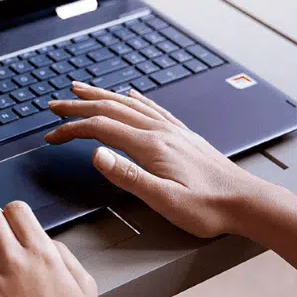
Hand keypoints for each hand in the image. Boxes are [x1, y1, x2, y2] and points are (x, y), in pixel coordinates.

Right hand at [45, 81, 275, 237]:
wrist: (245, 201)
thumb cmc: (207, 207)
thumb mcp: (163, 199)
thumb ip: (127, 175)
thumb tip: (95, 154)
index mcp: (151, 145)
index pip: (101, 129)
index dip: (72, 129)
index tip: (51, 134)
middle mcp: (161, 131)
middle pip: (111, 109)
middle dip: (79, 105)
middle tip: (55, 104)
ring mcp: (173, 130)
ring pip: (129, 104)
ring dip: (102, 95)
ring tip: (82, 90)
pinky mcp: (183, 135)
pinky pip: (152, 108)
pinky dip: (134, 98)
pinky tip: (132, 94)